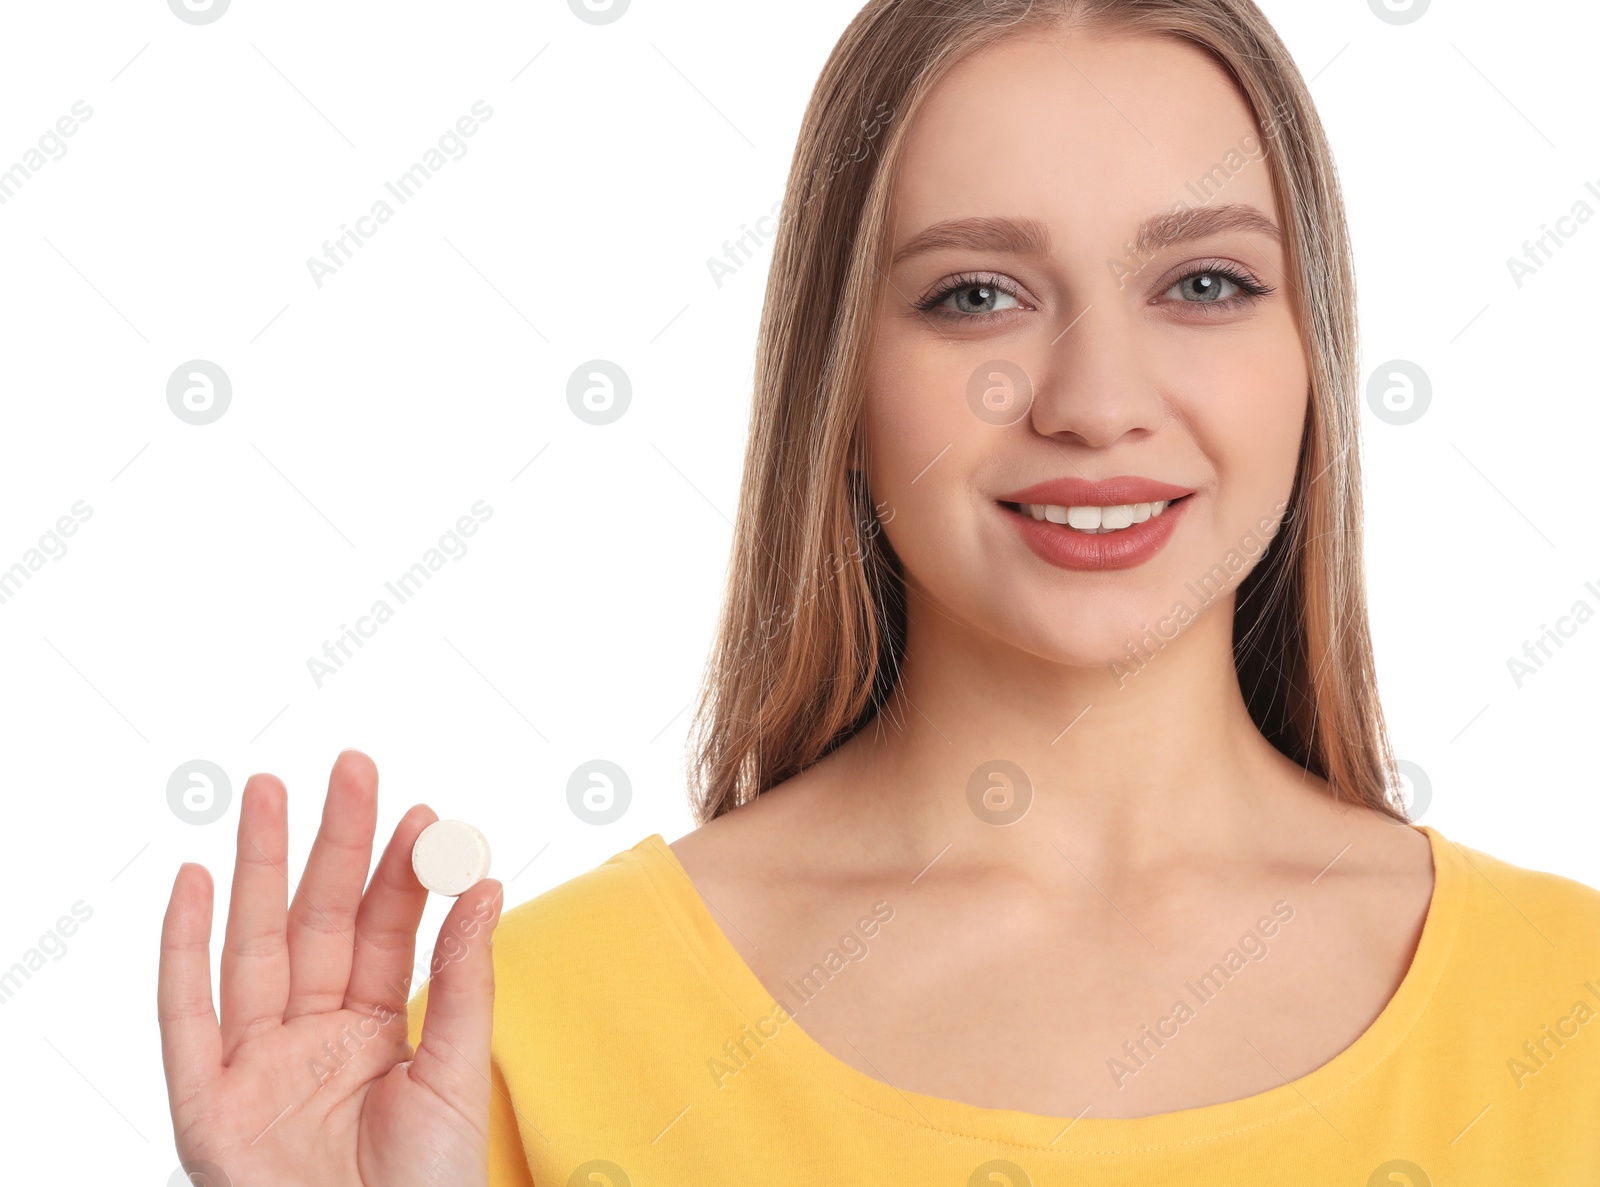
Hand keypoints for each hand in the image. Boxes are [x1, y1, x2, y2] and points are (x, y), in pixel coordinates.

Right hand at [159, 749, 502, 1186]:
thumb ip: (461, 981)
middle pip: (317, 920)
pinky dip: (183, 949)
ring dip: (258, 868)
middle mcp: (312, 1035)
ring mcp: (256, 1065)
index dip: (400, 872)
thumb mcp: (454, 1075)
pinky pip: (186, 1016)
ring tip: (270, 791)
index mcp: (374, 1028)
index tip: (424, 814)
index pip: (383, 930)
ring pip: (254, 947)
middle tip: (352, 766)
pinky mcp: (206, 1106)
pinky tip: (195, 882)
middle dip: (332, 842)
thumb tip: (485, 885)